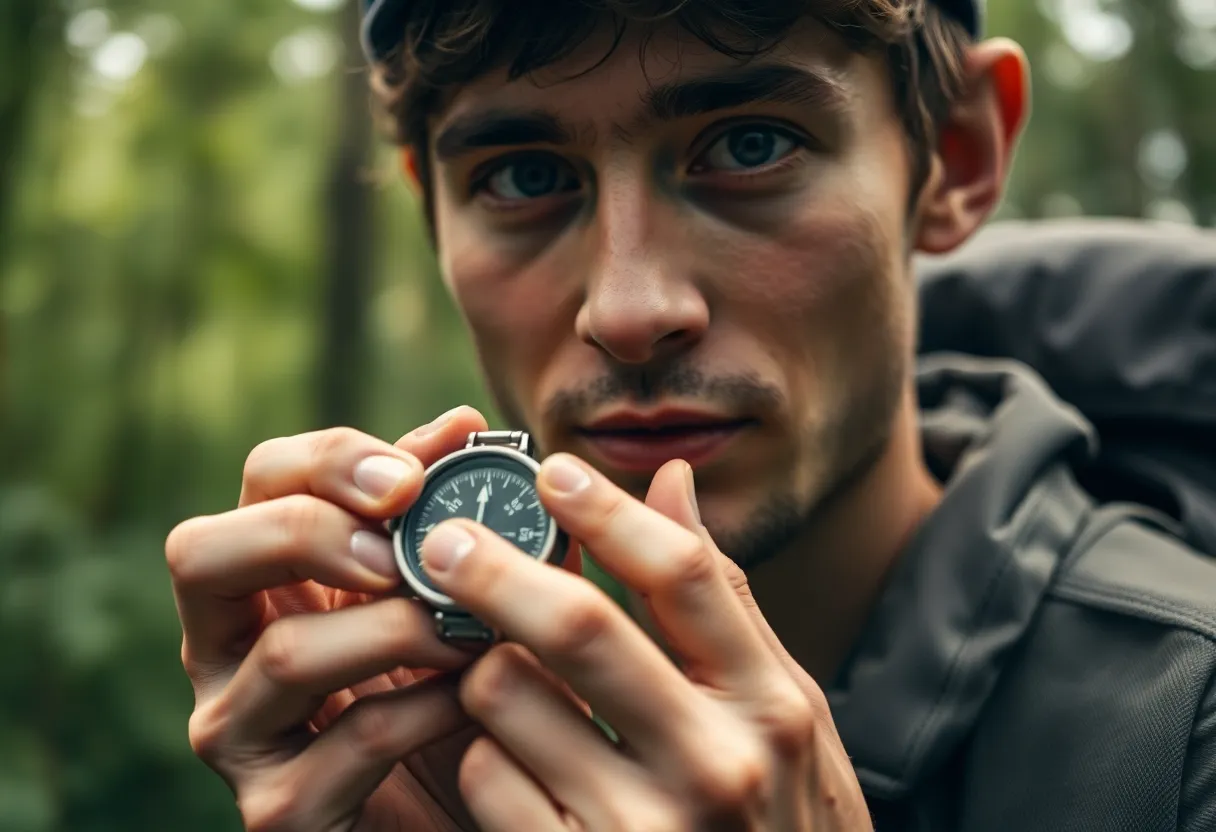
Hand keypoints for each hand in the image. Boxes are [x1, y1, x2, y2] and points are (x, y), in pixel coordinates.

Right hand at [165, 407, 494, 830]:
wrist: (474, 811)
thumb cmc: (461, 686)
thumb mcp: (459, 590)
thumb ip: (452, 512)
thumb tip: (463, 421)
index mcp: (268, 576)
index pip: (262, 480)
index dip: (331, 462)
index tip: (413, 478)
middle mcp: (225, 650)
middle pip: (202, 552)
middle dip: (310, 533)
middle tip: (399, 552)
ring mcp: (240, 734)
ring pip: (286, 654)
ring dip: (399, 629)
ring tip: (475, 630)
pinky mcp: (279, 813)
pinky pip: (352, 741)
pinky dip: (429, 710)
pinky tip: (479, 700)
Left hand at [418, 456, 872, 830]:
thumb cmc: (778, 819)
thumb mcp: (782, 713)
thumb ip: (723, 602)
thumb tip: (671, 478)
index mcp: (772, 705)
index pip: (684, 575)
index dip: (607, 509)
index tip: (550, 469)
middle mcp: (715, 765)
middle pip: (580, 626)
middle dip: (495, 568)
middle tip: (444, 537)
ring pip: (508, 699)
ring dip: (486, 672)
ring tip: (501, 679)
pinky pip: (485, 779)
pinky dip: (481, 754)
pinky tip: (510, 763)